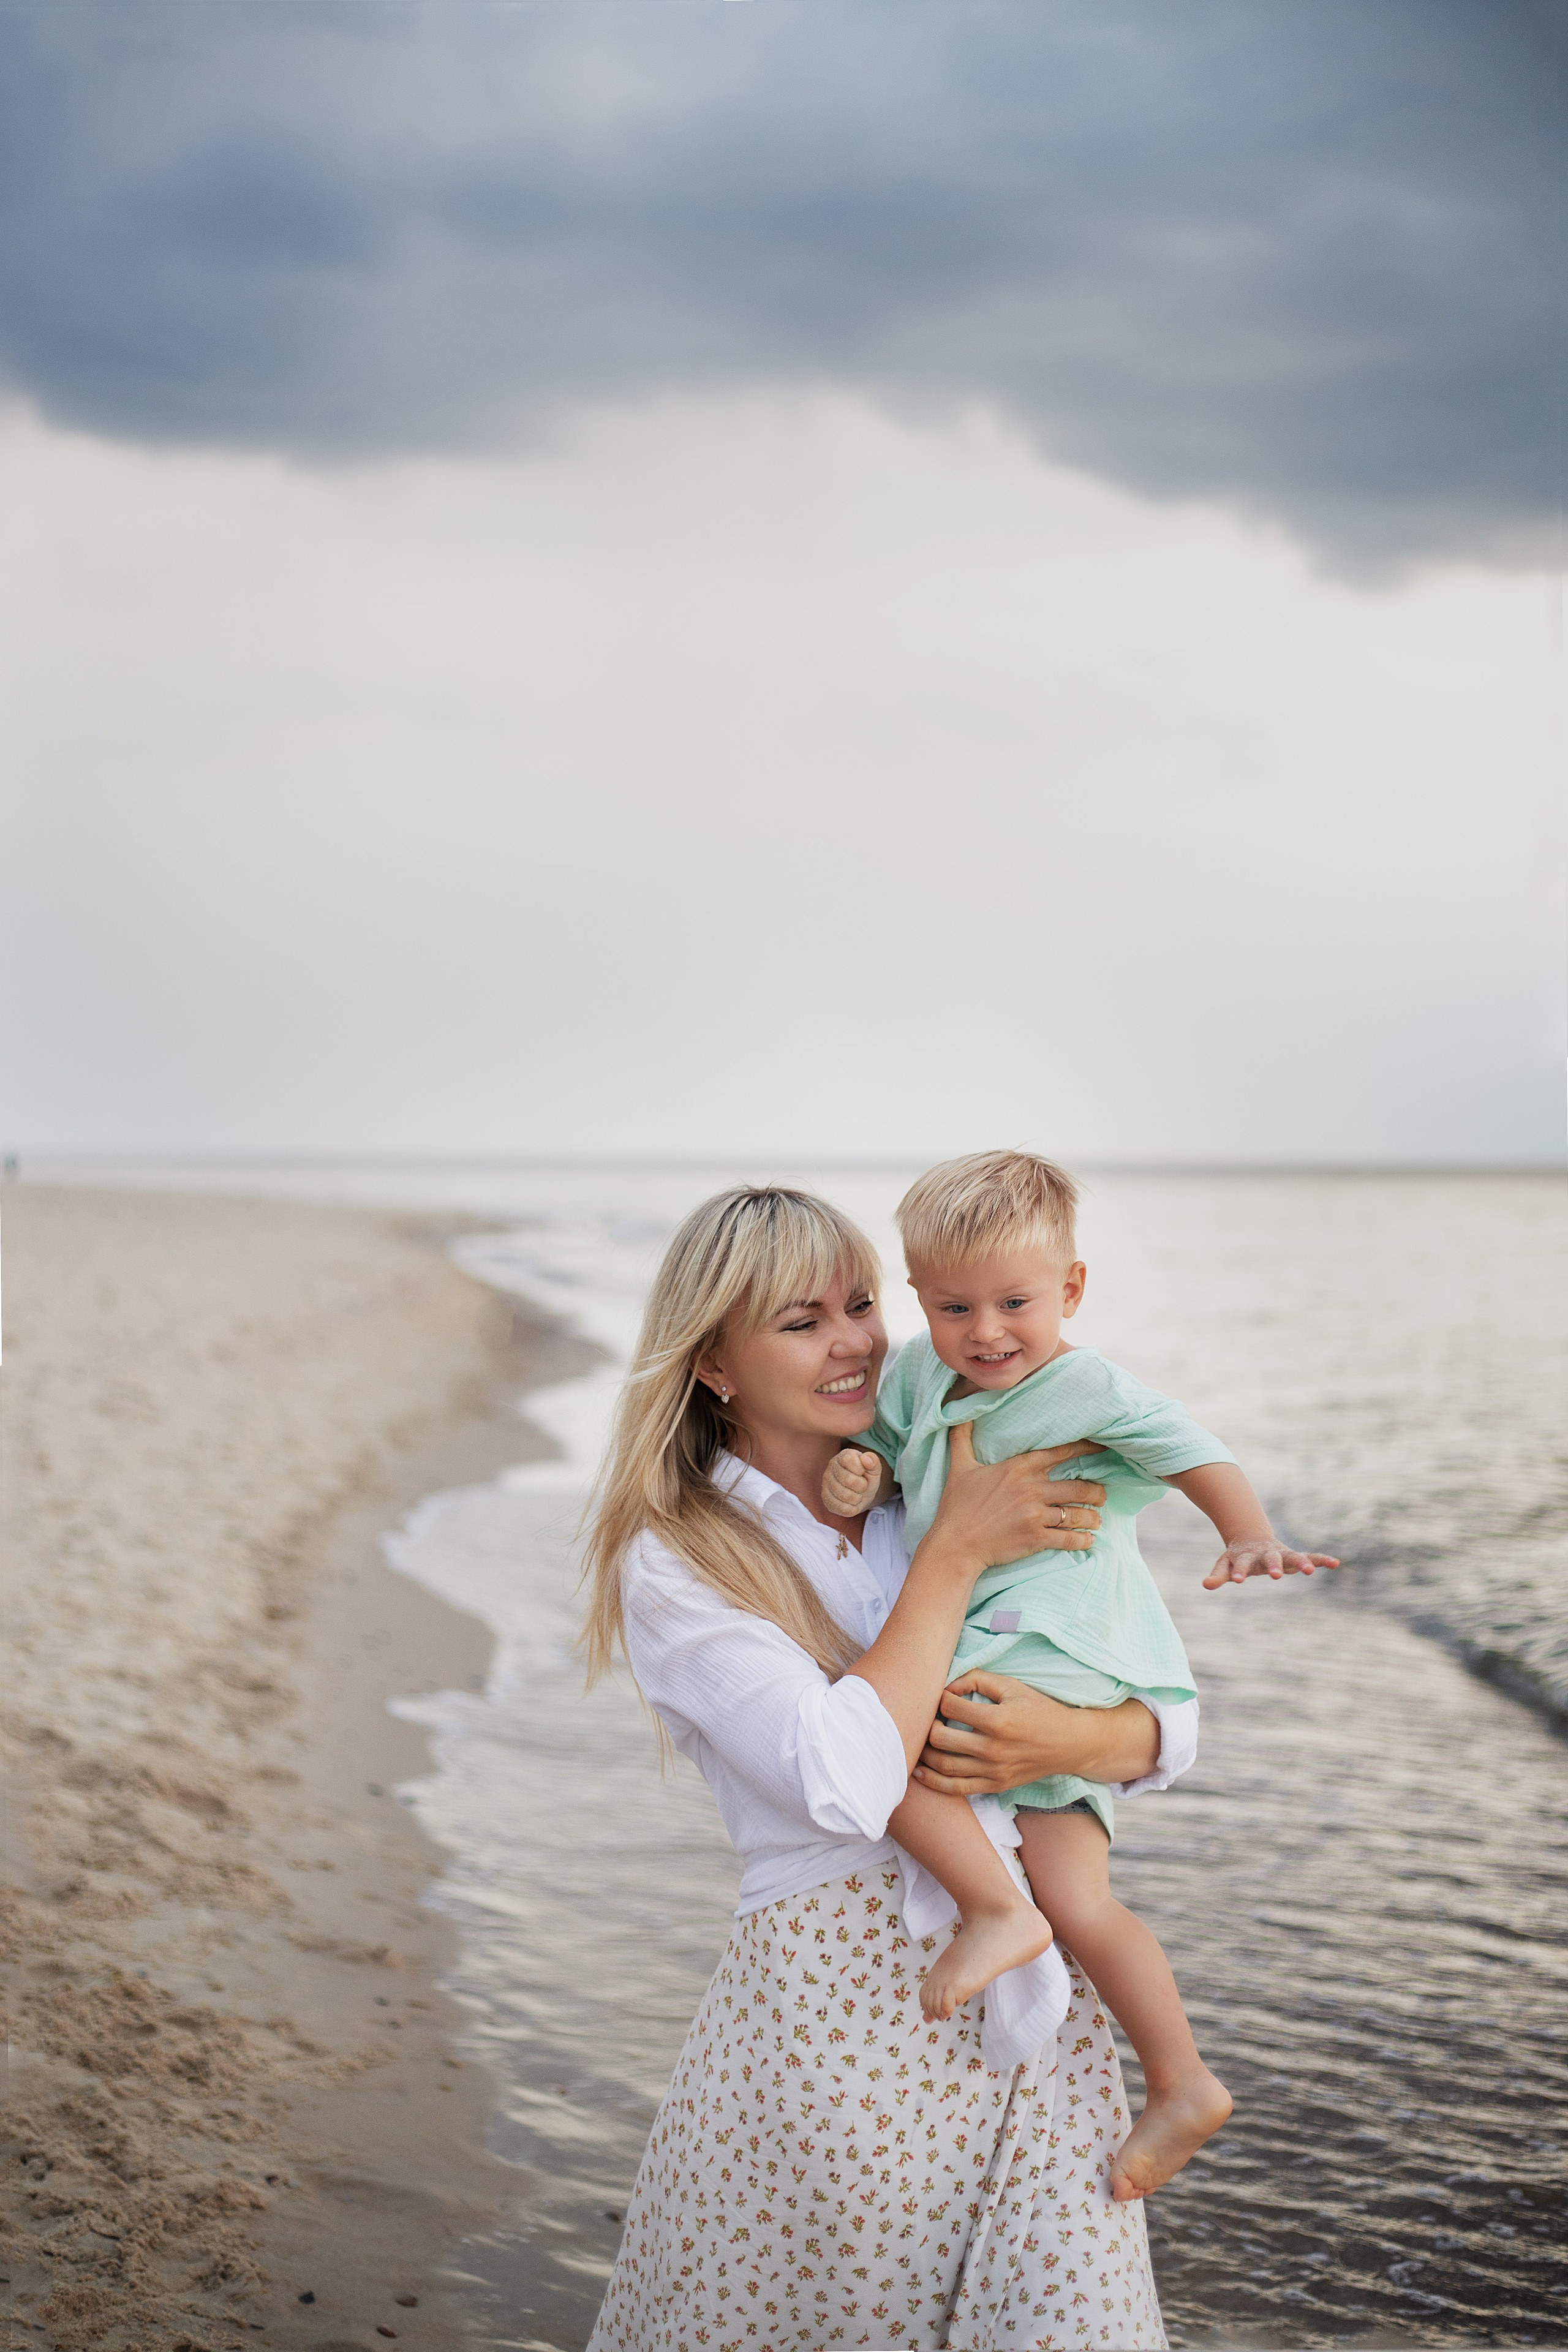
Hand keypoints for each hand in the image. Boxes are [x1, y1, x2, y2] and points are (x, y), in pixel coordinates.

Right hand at [822, 1447, 883, 1515]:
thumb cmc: (867, 1478)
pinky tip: (852, 1503)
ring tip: (857, 1494)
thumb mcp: (874, 1469)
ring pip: (846, 1496)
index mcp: (843, 1456)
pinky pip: (842, 1508)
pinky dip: (852, 1508)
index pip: (849, 1461)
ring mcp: (826, 1484)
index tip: (863, 1472)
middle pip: (849, 1480)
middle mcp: (830, 1468)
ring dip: (858, 1498)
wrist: (862, 1493)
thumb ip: (873, 1461)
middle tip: (862, 1485)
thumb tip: (867, 1459)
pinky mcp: (826, 1500)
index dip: (861, 1470)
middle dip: (862, 1486)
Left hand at [913, 1672, 1160, 1794]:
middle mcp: (993, 1749)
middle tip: (928, 1718)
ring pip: (944, 1766)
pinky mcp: (995, 1786)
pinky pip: (956, 1789)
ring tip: (921, 1740)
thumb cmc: (1040, 1710)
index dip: (939, 1697)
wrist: (1069, 1744)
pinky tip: (920, 1771)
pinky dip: (934, 1781)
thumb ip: (977, 1678)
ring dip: (925, 1753)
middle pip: (940, 1739)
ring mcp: (993, 1772)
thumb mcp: (1012, 1686)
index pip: (951, 1707)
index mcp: (998, 1720)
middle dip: (927, 1726)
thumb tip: (947, 1687)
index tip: (941, 1695)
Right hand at [929, 1421, 1105, 1567]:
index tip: (1102, 1447)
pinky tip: (1088, 1540)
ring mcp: (1035, 1515)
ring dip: (1092, 1517)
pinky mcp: (1036, 1538)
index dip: (1085, 1448)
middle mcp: (1031, 1489)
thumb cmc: (957, 1506)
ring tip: (1096, 1518)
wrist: (955, 1545)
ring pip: (1077, 1514)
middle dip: (1096, 1492)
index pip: (1060, 1453)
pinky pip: (1068, 1539)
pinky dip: (1082, 1540)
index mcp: (1018, 1468)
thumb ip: (962, 1438)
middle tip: (1102, 1495)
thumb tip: (960, 1415)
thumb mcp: (958, 1467)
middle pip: (1078, 1487)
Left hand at [1203, 1536, 1340, 1588]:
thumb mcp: (1226, 1564)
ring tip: (1310, 1572)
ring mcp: (1281, 1554)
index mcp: (1247, 1556)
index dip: (1239, 1571)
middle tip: (1275, 1576)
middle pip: (1270, 1558)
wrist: (1252, 1538)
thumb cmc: (1237, 1556)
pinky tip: (1335, 1563)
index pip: (1242, 1564)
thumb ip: (1218, 1575)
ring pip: (1292, 1557)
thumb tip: (1205, 1585)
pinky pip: (1310, 1557)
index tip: (1238, 1579)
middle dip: (1273, 1566)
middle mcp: (1266, 1553)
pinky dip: (1321, 1560)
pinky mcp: (1294, 1557)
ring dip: (1301, 1563)